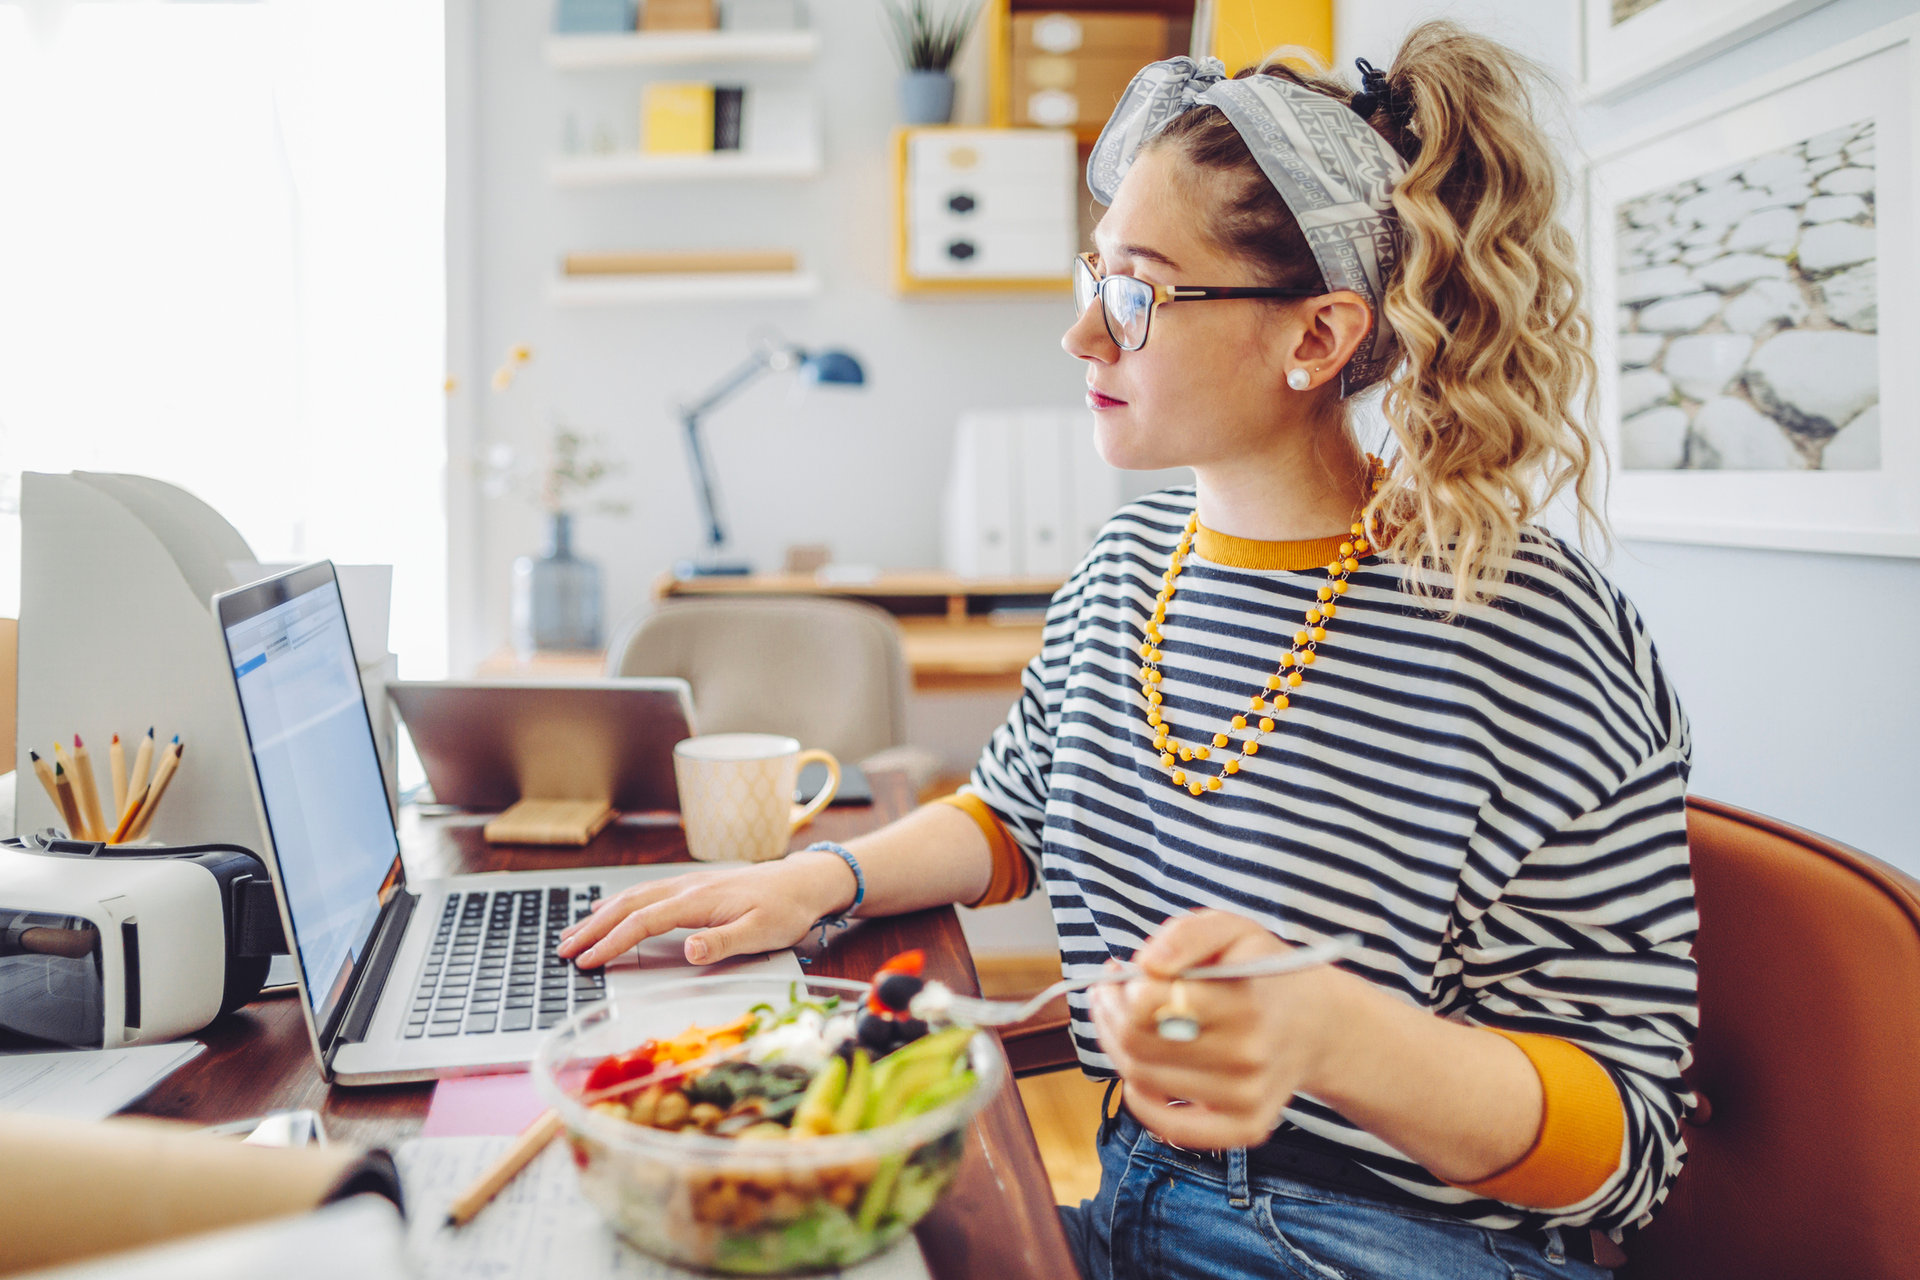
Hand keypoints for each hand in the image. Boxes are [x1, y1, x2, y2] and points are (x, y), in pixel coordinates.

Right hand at [555, 851, 856, 968]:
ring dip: (599, 915)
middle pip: (627, 906)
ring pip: (632, 897)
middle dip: (593, 928)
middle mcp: (686, 888)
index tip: (587, 961)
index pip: (642, 922)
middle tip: (563, 950)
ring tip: (572, 932)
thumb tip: (688, 949)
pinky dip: (618, 902)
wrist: (804, 882)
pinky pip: (645, 893)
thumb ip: (723, 942)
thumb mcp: (762, 932)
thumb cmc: (785, 909)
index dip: (611, 942)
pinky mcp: (692, 887)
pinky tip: (606, 909)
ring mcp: (687, 885)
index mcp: (697, 900)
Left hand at [1089, 910, 1353, 1150]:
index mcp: (1243, 1002)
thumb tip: (1148, 965)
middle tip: (1110, 994)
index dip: (1120, 986)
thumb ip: (1186, 935)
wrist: (1317, 1024)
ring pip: (1142, 1080)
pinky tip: (1140, 1074)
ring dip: (1117, 1048)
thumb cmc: (1262, 972)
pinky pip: (1172, 1129)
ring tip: (1124, 1021)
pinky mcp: (1246, 1128)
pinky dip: (1142, 1103)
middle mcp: (1247, 1056)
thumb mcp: (1232, 930)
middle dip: (1109, 1014)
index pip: (1147, 1003)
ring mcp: (1246, 1098)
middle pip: (1137, 1043)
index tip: (1121, 973)